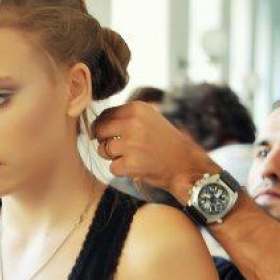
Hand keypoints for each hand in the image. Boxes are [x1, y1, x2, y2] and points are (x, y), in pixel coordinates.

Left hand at [92, 101, 213, 200]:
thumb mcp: (147, 120)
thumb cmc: (163, 143)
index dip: (103, 128)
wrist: (186, 164)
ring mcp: (133, 143)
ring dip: (114, 157)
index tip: (109, 136)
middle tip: (121, 149)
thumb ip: (123, 118)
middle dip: (105, 142)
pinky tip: (137, 168)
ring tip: (133, 157)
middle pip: (100, 131)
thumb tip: (93, 126)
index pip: (104, 115)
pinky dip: (122, 171)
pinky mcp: (132, 164)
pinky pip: (112, 168)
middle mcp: (134, 123)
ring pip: (103, 150)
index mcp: (137, 108)